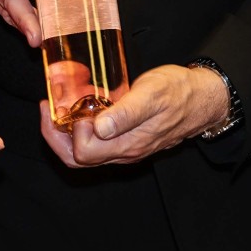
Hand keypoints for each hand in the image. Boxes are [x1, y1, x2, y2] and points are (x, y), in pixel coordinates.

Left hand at [37, 64, 227, 166]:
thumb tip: (99, 127)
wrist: (202, 99)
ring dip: (66, 133)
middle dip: (55, 135)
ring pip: (84, 155)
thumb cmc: (178, 92)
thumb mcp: (152, 94)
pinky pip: (95, 147)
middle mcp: (123, 153)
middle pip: (77, 159)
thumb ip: (127, 112)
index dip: (68, 130)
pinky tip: (80, 109)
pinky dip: (80, 131)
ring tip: (59, 107)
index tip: (63, 103)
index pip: (83, 152)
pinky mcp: (126, 142)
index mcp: (127, 144)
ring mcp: (124, 150)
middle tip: (49, 107)